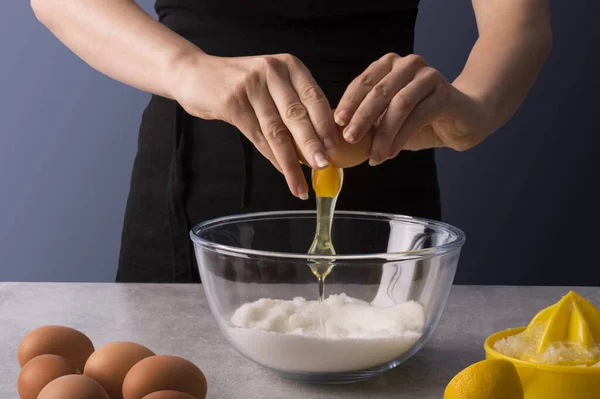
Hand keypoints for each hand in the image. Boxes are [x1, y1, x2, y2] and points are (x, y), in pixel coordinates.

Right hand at [171, 52, 337, 198]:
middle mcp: (272, 72)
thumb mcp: (272, 84)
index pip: (314, 98)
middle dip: (312, 145)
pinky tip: (282, 172)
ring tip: (301, 182)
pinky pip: (257, 136)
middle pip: (296, 115)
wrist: (195, 75)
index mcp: (289, 66)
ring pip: (276, 131)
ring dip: (291, 161)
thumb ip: (294, 105)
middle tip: (324, 167)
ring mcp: (250, 86)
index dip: (326, 125)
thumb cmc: (240, 83)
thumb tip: (321, 144)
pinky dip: (272, 158)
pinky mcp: (232, 102)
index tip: (336, 148)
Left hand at [334, 53, 491, 164]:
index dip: (349, 102)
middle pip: (379, 91)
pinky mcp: (444, 93)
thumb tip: (338, 136)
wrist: (462, 119)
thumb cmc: (419, 118)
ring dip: (383, 134)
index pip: (363, 81)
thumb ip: (368, 121)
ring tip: (374, 156)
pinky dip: (400, 138)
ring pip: (399, 105)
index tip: (337, 123)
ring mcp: (428, 76)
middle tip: (350, 139)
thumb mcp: (388, 119)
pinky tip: (390, 153)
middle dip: (362, 118)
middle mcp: (409, 65)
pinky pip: (417, 117)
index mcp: (390, 65)